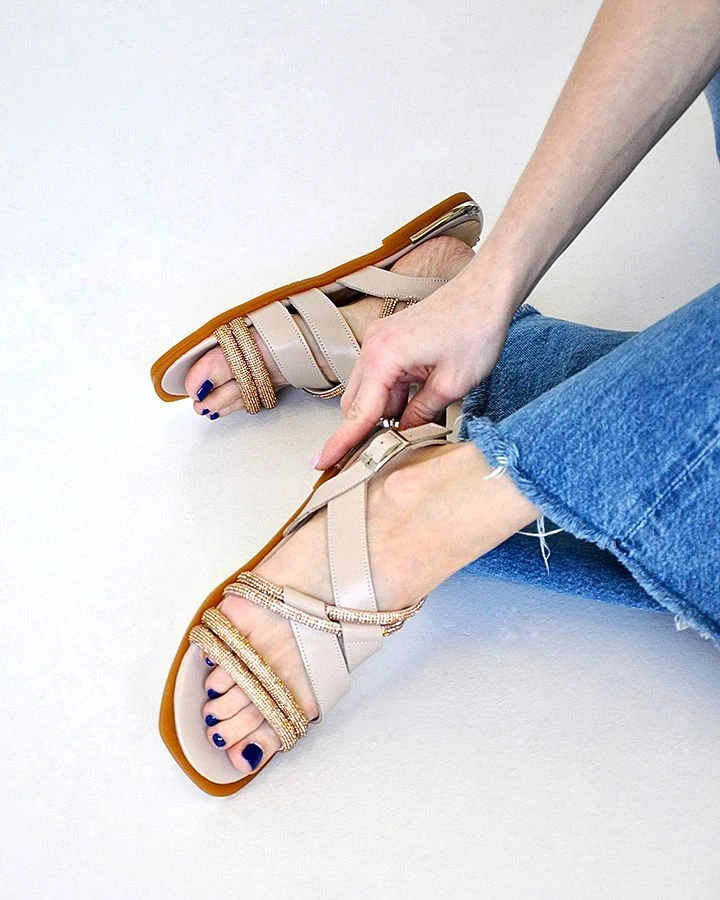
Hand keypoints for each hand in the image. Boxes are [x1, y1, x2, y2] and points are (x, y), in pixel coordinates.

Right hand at [315, 265, 513, 468]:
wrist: (487, 291)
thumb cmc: (475, 330)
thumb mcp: (452, 385)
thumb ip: (421, 415)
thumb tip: (403, 435)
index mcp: (384, 358)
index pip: (358, 414)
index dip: (340, 443)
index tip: (322, 463)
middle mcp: (373, 347)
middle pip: (355, 403)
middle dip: (364, 430)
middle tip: (377, 457)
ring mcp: (379, 340)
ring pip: (368, 391)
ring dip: (383, 412)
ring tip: (412, 427)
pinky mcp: (390, 339)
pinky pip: (379, 376)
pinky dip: (391, 395)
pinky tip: (413, 406)